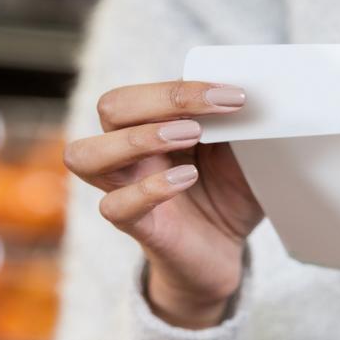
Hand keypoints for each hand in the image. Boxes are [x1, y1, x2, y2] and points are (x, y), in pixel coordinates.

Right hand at [64, 81, 262, 328]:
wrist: (224, 251)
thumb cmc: (227, 195)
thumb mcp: (240, 153)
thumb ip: (238, 124)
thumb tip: (253, 92)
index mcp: (151, 125)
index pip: (145, 91)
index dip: (185, 88)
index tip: (234, 95)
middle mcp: (128, 153)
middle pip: (110, 107)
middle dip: (159, 101)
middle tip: (206, 117)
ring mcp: (125, 189)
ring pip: (86, 155)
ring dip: (138, 139)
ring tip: (188, 138)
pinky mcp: (136, 226)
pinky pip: (115, 206)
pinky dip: (148, 190)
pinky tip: (186, 179)